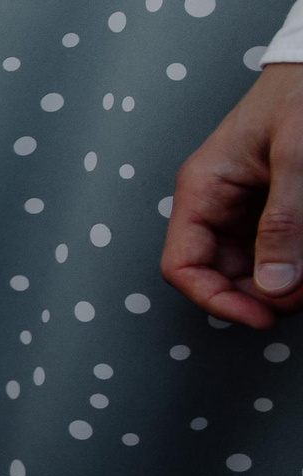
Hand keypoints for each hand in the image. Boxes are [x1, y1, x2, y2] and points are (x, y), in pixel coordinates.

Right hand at [162, 62, 302, 327]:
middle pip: (224, 275)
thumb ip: (285, 224)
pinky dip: (300, 261)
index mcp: (203, 190)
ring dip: (288, 279)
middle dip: (265, 293)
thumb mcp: (297, 158)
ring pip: (257, 268)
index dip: (218, 299)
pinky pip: (282, 248)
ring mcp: (247, 208)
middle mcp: (218, 204)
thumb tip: (274, 288)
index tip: (264, 317)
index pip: (184, 266)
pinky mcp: (277, 207)